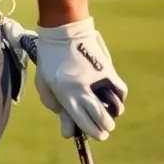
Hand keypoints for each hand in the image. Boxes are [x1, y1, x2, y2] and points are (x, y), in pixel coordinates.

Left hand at [34, 17, 127, 140]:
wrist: (63, 30)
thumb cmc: (49, 56)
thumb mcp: (43, 80)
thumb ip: (52, 103)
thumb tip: (67, 123)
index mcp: (64, 94)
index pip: (83, 122)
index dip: (90, 131)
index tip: (94, 134)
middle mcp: (82, 90)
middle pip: (100, 120)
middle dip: (103, 128)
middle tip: (104, 128)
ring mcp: (97, 81)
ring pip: (113, 109)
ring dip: (112, 115)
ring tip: (108, 114)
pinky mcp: (108, 71)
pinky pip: (120, 92)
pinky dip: (118, 97)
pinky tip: (112, 97)